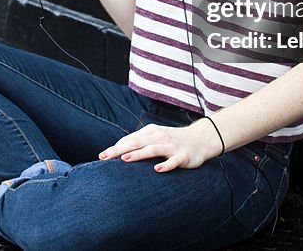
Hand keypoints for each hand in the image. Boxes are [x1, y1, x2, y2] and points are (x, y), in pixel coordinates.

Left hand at [97, 121, 221, 172]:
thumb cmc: (172, 140)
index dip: (116, 147)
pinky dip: (166, 164)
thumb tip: (118, 150)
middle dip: (120, 149)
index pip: (130, 139)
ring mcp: (171, 146)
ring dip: (139, 154)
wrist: (201, 139)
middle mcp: (159, 137)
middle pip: (137, 142)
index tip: (102, 156)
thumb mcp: (155, 137)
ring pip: (153, 149)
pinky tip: (158, 169)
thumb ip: (139, 142)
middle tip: (105, 157)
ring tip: (125, 159)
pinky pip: (174, 161)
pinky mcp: (183, 156)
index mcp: (151, 132)